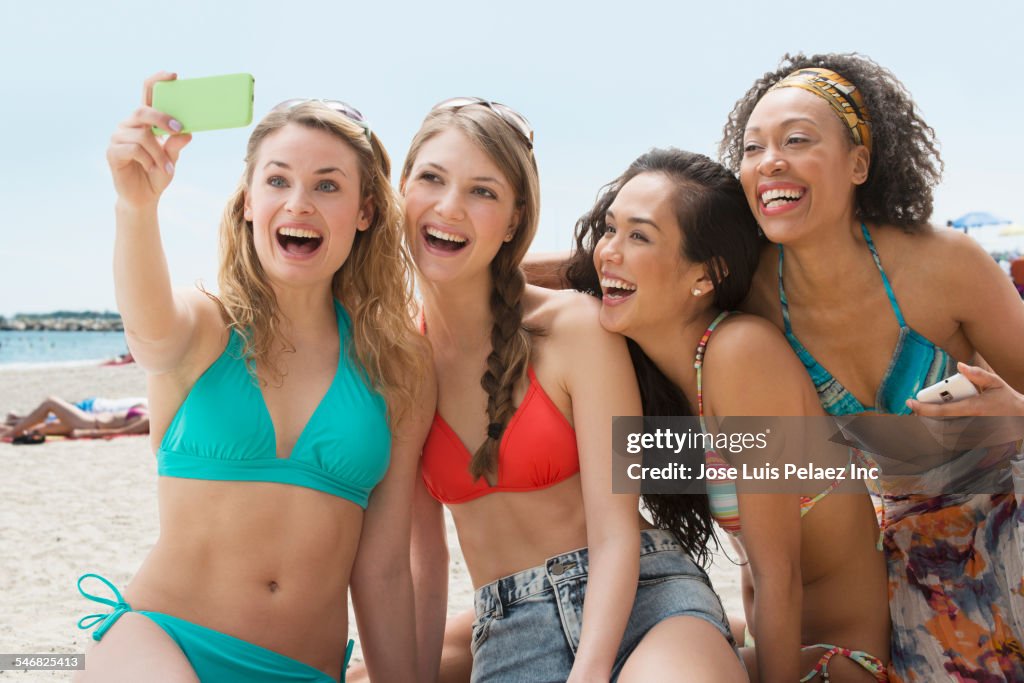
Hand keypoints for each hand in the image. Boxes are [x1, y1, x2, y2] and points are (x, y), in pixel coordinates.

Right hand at [107, 72, 191, 208]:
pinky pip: (134, 149)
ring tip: (168, 167)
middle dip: (162, 118)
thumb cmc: (157, 173)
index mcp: (144, 121)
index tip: (174, 75)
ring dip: (159, 153)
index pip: (147, 93)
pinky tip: (153, 169)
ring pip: (142, 135)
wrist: (143, 197)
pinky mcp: (112, 151)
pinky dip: (149, 160)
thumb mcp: (172, 158)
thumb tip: (187, 133)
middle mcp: (129, 124)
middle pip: (142, 111)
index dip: (158, 81)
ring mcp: (118, 137)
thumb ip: (177, 144)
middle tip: (178, 128)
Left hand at [907, 362, 1023, 416]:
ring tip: (921, 406)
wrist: (1018, 415)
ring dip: (931, 413)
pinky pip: (949, 422)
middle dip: (925, 410)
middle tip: (913, 403)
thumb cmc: (1005, 397)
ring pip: (943, 421)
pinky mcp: (968, 426)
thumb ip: (978, 374)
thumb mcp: (995, 382)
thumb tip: (959, 365)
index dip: (924, 408)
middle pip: (939, 416)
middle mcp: (968, 419)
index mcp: (972, 408)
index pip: (942, 410)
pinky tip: (933, 410)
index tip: (909, 403)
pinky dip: (940, 416)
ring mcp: (968, 425)